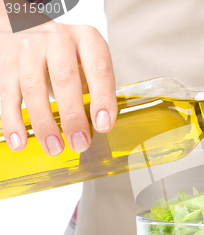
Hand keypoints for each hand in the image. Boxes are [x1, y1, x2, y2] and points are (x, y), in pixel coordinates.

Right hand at [0, 21, 116, 154]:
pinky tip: (19, 142)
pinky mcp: (7, 64)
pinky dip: (13, 122)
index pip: (99, 69)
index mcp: (87, 39)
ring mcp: (29, 49)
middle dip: (73, 116)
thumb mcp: (89, 62)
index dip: (102, 99)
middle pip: (64, 78)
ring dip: (44, 123)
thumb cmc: (69, 54)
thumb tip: (98, 127)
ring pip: (33, 88)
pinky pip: (8, 95)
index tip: (103, 125)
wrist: (28, 27)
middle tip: (80, 143)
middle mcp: (58, 39)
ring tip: (55, 148)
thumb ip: (96, 89)